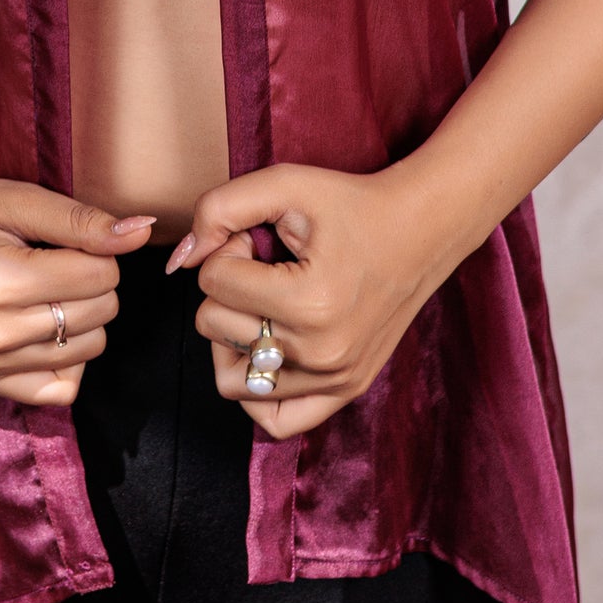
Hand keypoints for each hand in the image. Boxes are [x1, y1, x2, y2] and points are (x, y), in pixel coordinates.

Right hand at [0, 177, 154, 406]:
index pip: (100, 274)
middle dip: (93, 281)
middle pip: (100, 313)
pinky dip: (68, 360)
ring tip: (47, 290)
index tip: (65, 239)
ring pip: (88, 350)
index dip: (96, 249)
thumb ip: (82, 220)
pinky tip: (47, 328)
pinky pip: (60, 390)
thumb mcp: (17, 199)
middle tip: (55, 261)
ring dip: (83, 318)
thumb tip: (142, 232)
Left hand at [170, 161, 469, 438]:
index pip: (213, 281)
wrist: (421, 230)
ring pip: (231, 378)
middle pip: (214, 327)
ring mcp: (334, 379)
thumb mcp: (286, 184)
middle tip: (265, 263)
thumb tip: (182, 260)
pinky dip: (256, 390)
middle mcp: (321, 352)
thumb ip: (219, 208)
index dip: (228, 247)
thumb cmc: (353, 204)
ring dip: (233, 334)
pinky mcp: (344, 391)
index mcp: (308, 302)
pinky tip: (264, 349)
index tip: (260, 238)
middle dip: (229, 286)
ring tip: (263, 303)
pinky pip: (274, 419)